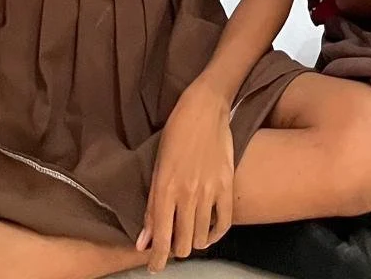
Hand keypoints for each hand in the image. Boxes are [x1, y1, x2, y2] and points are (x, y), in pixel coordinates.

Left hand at [137, 85, 233, 270]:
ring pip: (201, 237)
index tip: (154, 267)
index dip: (157, 259)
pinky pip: (224, 223)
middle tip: (172, 242)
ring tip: (188, 233)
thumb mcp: (157, 167)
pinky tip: (208, 232)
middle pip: (183, 244)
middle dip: (175, 250)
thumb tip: (143, 242)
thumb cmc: (175, 134)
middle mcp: (187, 194)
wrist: (204, 108)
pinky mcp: (226, 185)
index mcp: (165, 189)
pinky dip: (215, 234)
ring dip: (193, 241)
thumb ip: (151, 208)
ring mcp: (209, 191)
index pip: (161, 239)